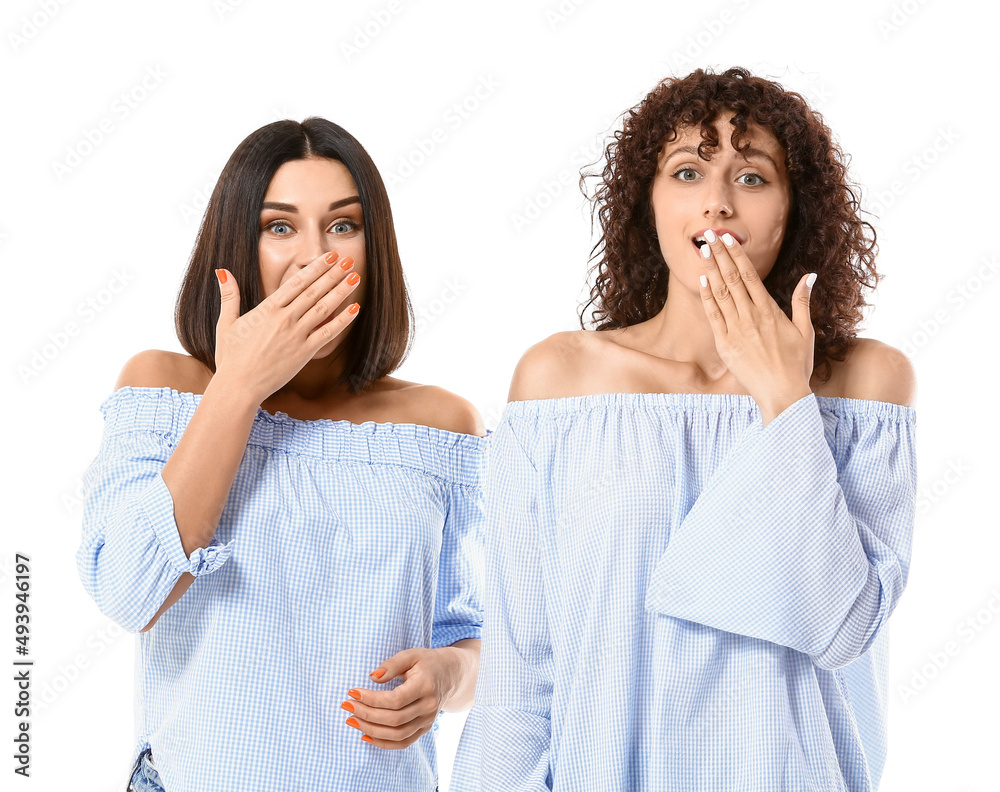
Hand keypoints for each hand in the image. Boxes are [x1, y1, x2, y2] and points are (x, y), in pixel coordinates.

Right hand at [213, 251, 360, 402]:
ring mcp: (296, 336)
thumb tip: (223, 271)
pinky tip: (355, 309)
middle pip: (314, 291)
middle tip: (348, 260)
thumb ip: (229, 296)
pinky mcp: (304, 353)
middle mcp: (284, 319)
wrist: (238, 386)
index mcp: (267, 309)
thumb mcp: (226, 323)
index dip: (316, 268)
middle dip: (333, 274)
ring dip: (341, 291)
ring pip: (324, 308)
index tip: (329, 257)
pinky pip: (328, 333)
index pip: (297, 283)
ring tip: (355, 277)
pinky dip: (343, 320)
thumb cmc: (231, 357)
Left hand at [340, 647, 465, 748]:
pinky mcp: (425, 729)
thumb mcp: (411, 655)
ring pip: (397, 735)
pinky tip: (366, 735)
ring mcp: (428, 721)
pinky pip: (403, 742)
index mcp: (426, 686)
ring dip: (371, 730)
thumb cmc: (427, 662)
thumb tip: (373, 677)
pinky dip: (383, 743)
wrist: (450, 675)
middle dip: (366, 715)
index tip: (352, 692)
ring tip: (351, 720)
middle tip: (346, 706)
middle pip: (394, 719)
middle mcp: (429, 707)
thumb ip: (392, 664)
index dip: (372, 699)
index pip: (395, 700)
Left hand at [698, 230, 814, 424]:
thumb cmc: (796, 365)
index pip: (749, 275)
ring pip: (720, 293)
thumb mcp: (805, 330)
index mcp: (769, 310)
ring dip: (711, 270)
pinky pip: (713, 316)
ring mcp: (736, 330)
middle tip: (708, 236)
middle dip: (719, 255)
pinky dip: (707, 297)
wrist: (782, 394)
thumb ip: (802, 302)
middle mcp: (751, 316)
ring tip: (701, 251)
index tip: (727, 239)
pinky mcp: (725, 344)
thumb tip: (810, 276)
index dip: (736, 255)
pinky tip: (703, 281)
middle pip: (732, 279)